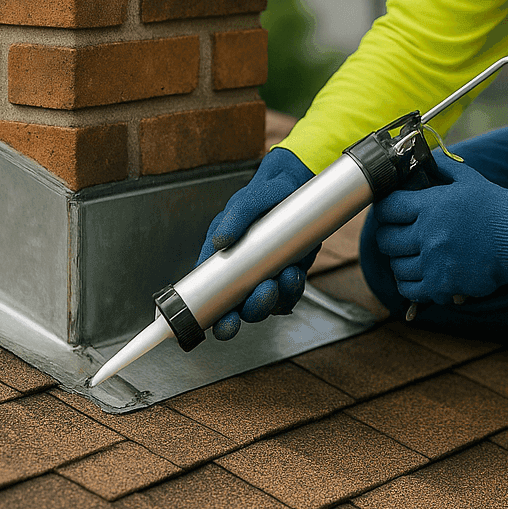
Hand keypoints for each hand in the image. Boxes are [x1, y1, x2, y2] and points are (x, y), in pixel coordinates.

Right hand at [197, 147, 315, 339]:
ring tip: (284, 277)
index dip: (214, 315)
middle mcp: (243, 271)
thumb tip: (220, 239)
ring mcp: (267, 273)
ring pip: (267, 303)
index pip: (211, 294)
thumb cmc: (265, 192)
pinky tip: (294, 275)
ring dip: (275, 299)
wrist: (296, 183)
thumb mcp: (247, 200)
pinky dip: (292, 290)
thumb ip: (235, 216)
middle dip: (250, 311)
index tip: (222, 325)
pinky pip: (289, 292)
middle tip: (261, 295)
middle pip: (240, 307)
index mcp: (223, 258)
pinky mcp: (289, 270)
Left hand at [373, 150, 507, 304]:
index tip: (389, 212)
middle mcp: (427, 235)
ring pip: (396, 266)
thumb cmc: (495, 207)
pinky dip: (409, 283)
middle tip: (398, 234)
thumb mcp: (467, 179)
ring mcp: (434, 262)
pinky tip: (419, 274)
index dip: (383, 209)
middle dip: (388, 235)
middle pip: (385, 239)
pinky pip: (409, 289)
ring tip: (411, 255)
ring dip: (401, 260)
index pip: (386, 208)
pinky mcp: (442, 285)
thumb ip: (441, 167)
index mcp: (430, 206)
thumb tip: (422, 158)